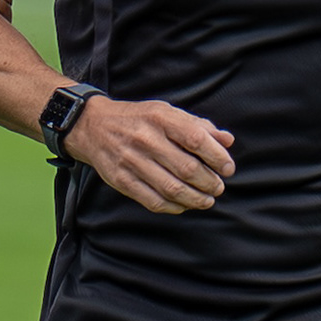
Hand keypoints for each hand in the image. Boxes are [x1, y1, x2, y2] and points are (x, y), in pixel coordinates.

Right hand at [69, 97, 235, 214]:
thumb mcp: (167, 113)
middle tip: (218, 187)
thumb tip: (227, 140)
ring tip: (207, 200)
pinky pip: (153, 201)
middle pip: (188, 169)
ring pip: (172, 189)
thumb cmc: (138, 120)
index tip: (227, 168)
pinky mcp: (121, 181)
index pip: (197, 140)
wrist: (93, 127)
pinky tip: (184, 205)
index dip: (218, 157)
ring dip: (196, 199)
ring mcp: (131, 162)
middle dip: (210, 182)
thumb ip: (198, 126)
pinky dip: (174, 207)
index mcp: (161, 119)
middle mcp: (145, 140)